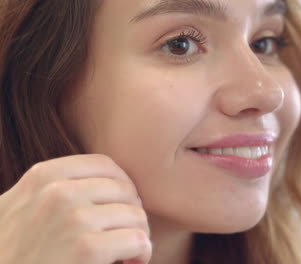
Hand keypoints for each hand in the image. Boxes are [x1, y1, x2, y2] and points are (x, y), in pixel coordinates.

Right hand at [0, 154, 151, 263]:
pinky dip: (142, 252)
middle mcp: (59, 192)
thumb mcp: (22, 204)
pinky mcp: (87, 249)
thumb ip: (53, 187)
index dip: (122, 184)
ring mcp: (74, 219)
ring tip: (129, 250)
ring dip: (140, 234)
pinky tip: (134, 261)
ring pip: (136, 215)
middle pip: (124, 190)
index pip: (104, 164)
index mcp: (44, 175)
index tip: (124, 204)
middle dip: (132, 212)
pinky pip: (137, 240)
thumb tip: (101, 182)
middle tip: (128, 232)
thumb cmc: (11, 250)